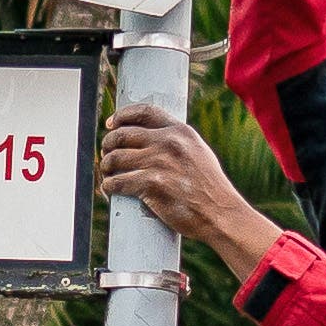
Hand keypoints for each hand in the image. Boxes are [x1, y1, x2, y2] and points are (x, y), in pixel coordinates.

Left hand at [98, 111, 283, 280]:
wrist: (220, 214)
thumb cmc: (210, 189)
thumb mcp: (198, 153)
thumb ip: (177, 142)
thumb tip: (151, 139)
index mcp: (180, 131)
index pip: (143, 112)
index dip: (121, 116)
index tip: (111, 125)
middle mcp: (168, 142)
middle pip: (122, 135)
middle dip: (108, 145)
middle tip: (106, 156)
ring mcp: (159, 162)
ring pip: (114, 158)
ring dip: (105, 167)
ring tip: (106, 174)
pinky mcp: (151, 185)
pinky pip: (116, 182)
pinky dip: (108, 186)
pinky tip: (109, 190)